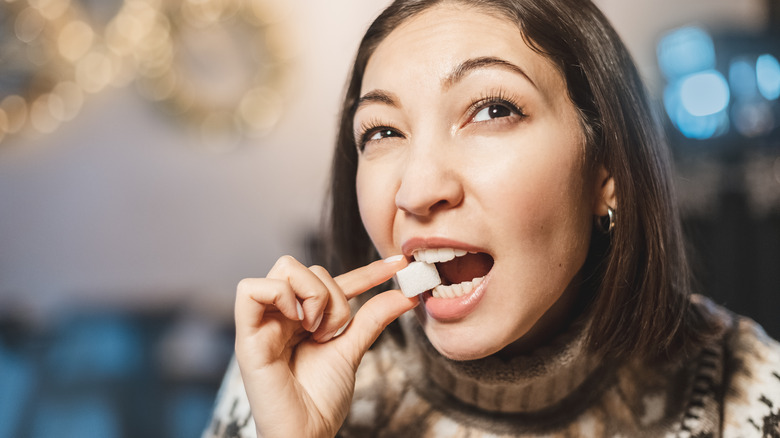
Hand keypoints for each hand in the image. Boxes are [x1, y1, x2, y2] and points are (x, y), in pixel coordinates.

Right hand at [234, 255, 415, 437]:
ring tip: (315, 332)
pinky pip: (250, 288)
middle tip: (332, 333)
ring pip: (285, 268)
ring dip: (313, 295)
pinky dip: (281, 296)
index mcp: (304, 318)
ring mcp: (263, 322)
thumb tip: (406, 295)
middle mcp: (282, 315)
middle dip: (333, 296)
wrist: (305, 434)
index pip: (335, 282)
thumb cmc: (321, 400)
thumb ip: (372, 319)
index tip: (399, 263)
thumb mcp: (352, 351)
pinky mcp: (246, 335)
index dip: (367, 270)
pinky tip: (296, 322)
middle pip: (308, 267)